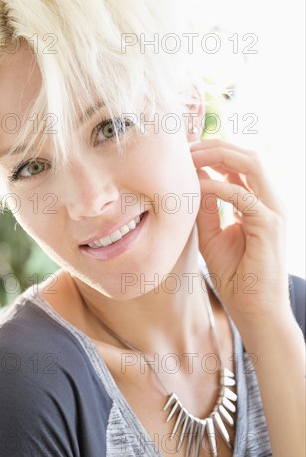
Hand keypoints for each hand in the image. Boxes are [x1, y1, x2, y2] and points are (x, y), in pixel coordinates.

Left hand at [190, 139, 291, 333]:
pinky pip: (242, 195)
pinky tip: (196, 188)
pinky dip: (217, 187)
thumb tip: (192, 180)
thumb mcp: (211, 235)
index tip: (183, 153)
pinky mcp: (270, 225)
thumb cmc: (235, 276)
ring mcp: (273, 211)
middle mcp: (269, 201)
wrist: (254, 310)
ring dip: (218, 156)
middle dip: (214, 146)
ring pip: (252, 164)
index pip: (240, 164)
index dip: (212, 152)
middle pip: (247, 155)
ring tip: (190, 158)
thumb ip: (205, 208)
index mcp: (258, 202)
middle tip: (184, 148)